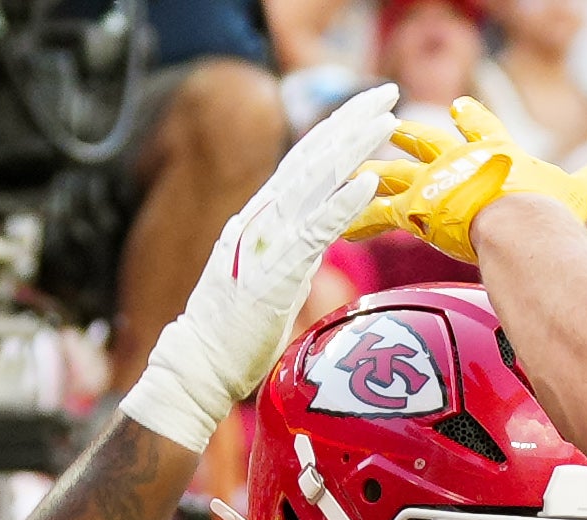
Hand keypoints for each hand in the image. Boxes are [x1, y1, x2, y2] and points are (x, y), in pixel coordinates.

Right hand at [119, 83, 397, 452]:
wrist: (200, 362)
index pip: (302, 161)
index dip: (335, 129)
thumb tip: (312, 237)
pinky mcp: (278, 270)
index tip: (366, 107)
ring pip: (316, 181)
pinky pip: (316, 230)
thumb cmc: (234, 331)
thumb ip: (287, 249)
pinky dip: (343, 204)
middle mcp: (262, 217)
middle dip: (350, 120)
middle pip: (311, 155)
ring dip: (354, 148)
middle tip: (387, 90)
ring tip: (386, 120)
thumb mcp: (267, 276)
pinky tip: (368, 182)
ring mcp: (268, 240)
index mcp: (260, 216)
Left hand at [351, 98, 586, 263]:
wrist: (520, 226)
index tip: (460, 107)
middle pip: (428, 142)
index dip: (471, 120)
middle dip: (412, 137)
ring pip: (396, 172)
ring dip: (375, 172)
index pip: (481, 128)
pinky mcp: (414, 208)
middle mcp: (459, 161)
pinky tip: (339, 226)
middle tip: (396, 127)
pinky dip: (359, 220)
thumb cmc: (550, 211)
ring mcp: (433, 183)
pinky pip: (378, 215)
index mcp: (495, 153)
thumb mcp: (582, 190)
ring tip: (355, 171)